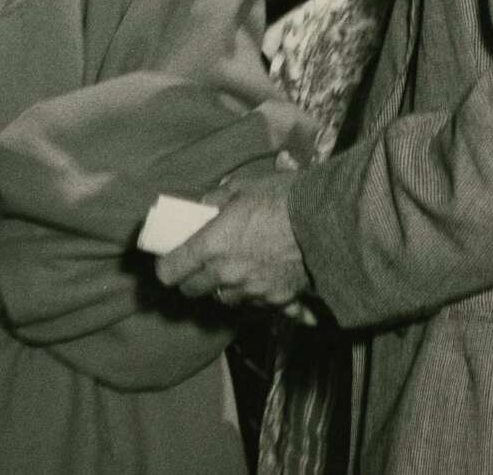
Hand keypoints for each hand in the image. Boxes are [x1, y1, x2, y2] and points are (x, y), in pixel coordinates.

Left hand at [155, 172, 309, 309]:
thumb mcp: (243, 187)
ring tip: (234, 268)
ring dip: (223, 288)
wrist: (327, 224)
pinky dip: (254, 295)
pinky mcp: (277, 302)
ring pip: (224, 299)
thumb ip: (217, 199)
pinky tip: (262, 278)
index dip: (166, 267)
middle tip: (200, 263)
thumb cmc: (283, 199)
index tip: (169, 260)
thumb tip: (205, 206)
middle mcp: (226, 275)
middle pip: (194, 291)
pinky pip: (255, 304)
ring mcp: (252, 292)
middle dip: (192, 279)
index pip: (171, 272)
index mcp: (211, 246)